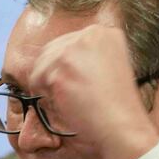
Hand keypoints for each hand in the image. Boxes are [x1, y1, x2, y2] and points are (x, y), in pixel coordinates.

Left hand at [29, 24, 158, 158]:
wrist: (122, 125)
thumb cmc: (116, 106)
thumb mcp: (109, 67)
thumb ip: (87, 57)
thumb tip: (59, 61)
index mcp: (105, 32)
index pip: (67, 43)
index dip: (64, 67)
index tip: (72, 83)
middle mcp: (89, 34)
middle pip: (50, 51)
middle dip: (53, 74)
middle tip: (67, 95)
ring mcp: (73, 49)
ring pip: (41, 66)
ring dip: (48, 86)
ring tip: (71, 101)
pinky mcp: (60, 67)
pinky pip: (36, 81)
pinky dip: (45, 96)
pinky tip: (66, 104)